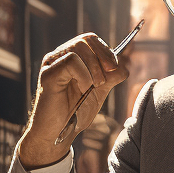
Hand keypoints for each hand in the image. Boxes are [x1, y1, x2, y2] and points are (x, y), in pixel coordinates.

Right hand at [17, 34, 129, 168]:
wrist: (61, 133)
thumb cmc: (76, 112)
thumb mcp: (100, 91)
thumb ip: (111, 77)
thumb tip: (125, 65)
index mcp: (72, 57)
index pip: (90, 39)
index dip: (106, 51)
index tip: (113, 68)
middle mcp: (59, 56)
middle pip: (85, 39)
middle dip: (103, 58)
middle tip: (105, 79)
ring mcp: (52, 64)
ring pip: (78, 48)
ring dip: (93, 69)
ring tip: (92, 87)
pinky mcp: (48, 74)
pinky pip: (71, 62)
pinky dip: (83, 76)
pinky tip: (82, 89)